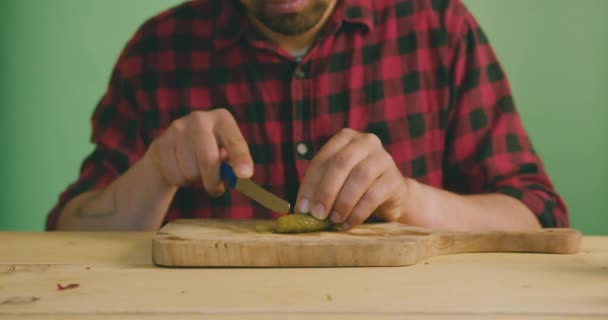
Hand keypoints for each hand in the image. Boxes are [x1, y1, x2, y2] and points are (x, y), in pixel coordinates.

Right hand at [145, 109, 252, 195]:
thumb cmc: (210, 153)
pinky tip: (181, 170)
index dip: (240, 158)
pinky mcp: (160, 143)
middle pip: (208, 159)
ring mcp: (177, 129)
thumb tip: (242, 174)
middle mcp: (199, 119)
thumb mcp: (226, 154)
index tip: (245, 175)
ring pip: (190, 171)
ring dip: (195, 180)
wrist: (174, 148)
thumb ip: (235, 163)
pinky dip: (181, 181)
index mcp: (222, 119)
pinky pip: (175, 175)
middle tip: (216, 188)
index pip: (234, 141)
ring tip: (196, 171)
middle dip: (213, 181)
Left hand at [295, 128, 412, 229]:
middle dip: (326, 191)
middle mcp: (366, 142)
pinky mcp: (394, 179)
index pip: (323, 159)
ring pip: (359, 177)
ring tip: (334, 220)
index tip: (302, 208)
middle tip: (317, 214)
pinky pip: (374, 195)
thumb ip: (318, 189)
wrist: (390, 196)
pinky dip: (358, 212)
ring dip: (343, 202)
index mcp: (345, 138)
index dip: (310, 184)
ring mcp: (383, 158)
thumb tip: (302, 210)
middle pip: (341, 164)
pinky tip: (348, 224)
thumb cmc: (355, 188)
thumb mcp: (336, 182)